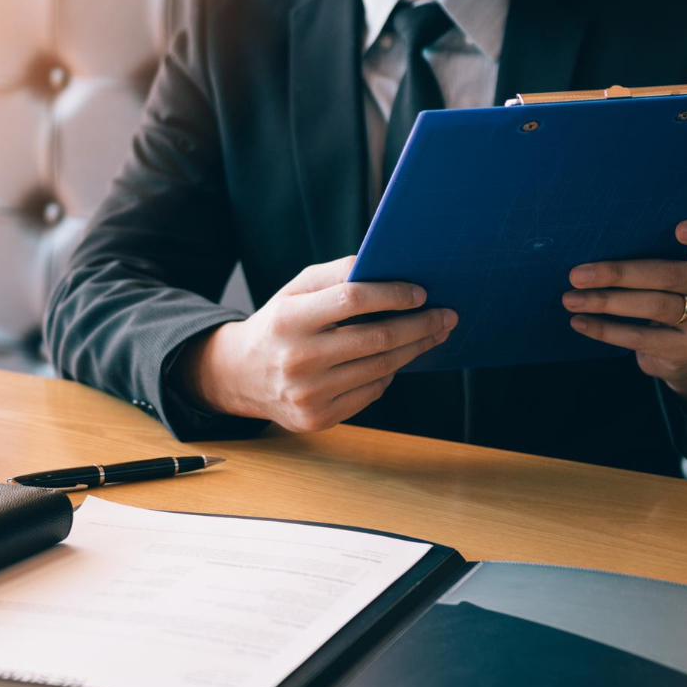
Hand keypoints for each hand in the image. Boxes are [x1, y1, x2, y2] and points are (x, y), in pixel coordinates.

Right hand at [176, 255, 457, 432]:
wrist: (239, 375)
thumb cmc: (278, 324)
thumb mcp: (294, 291)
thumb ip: (335, 275)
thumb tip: (384, 268)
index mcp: (288, 319)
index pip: (352, 299)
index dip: (393, 294)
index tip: (421, 292)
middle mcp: (297, 358)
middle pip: (377, 338)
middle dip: (420, 325)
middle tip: (446, 316)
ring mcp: (308, 394)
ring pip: (380, 368)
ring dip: (414, 349)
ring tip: (433, 335)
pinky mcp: (317, 418)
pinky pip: (370, 392)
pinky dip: (388, 374)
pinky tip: (395, 360)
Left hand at [563, 219, 686, 413]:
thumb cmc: (673, 293)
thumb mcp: (676, 269)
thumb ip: (657, 250)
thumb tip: (595, 238)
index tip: (678, 228)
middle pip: (672, 274)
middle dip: (619, 273)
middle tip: (577, 273)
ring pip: (655, 306)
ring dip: (606, 302)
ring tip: (571, 299)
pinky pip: (642, 338)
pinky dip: (606, 330)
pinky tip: (580, 322)